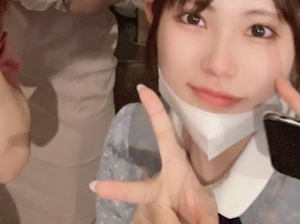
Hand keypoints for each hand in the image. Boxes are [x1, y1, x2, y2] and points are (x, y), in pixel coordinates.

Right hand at [91, 84, 217, 223]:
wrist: (195, 223)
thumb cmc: (198, 205)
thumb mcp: (204, 211)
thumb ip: (197, 219)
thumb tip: (171, 222)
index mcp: (174, 166)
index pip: (164, 133)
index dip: (155, 111)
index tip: (142, 88)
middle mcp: (157, 181)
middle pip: (136, 191)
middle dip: (119, 191)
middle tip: (95, 187)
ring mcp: (149, 202)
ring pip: (152, 221)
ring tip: (178, 219)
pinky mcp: (144, 217)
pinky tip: (173, 220)